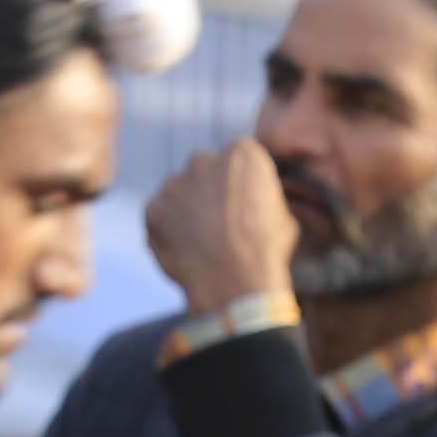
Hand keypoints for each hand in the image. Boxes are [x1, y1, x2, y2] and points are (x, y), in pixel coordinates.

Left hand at [142, 140, 300, 314]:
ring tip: (205, 241)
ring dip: (189, 208)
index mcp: (242, 154)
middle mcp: (203, 160)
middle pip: (205, 169)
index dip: (242, 184)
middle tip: (222, 221)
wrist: (233, 282)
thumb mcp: (283, 216)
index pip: (239, 158)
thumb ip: (263, 198)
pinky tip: (188, 250)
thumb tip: (257, 203)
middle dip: (211, 189)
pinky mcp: (153, 207)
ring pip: (180, 191)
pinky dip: (170, 229)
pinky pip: (161, 214)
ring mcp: (174, 183)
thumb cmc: (265, 250)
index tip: (246, 204)